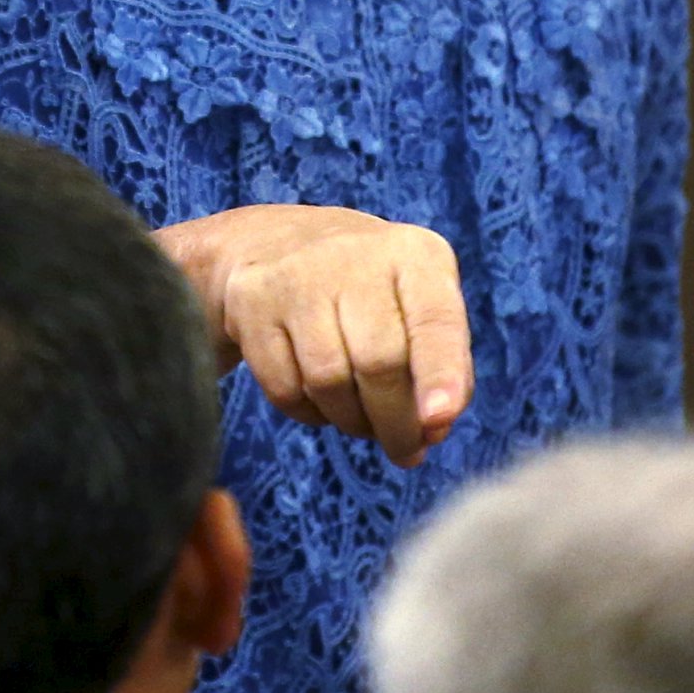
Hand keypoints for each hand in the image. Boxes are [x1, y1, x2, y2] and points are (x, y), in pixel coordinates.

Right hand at [156, 205, 472, 466]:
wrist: (275, 241)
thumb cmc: (370, 291)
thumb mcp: (417, 306)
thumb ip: (442, 367)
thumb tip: (431, 431)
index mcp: (415, 255)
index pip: (435, 320)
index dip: (440, 373)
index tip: (439, 419)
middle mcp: (356, 254)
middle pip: (379, 363)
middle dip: (396, 424)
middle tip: (405, 450)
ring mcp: (297, 275)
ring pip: (328, 381)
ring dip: (352, 421)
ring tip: (362, 418)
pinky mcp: (251, 300)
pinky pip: (284, 388)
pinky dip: (309, 412)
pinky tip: (320, 399)